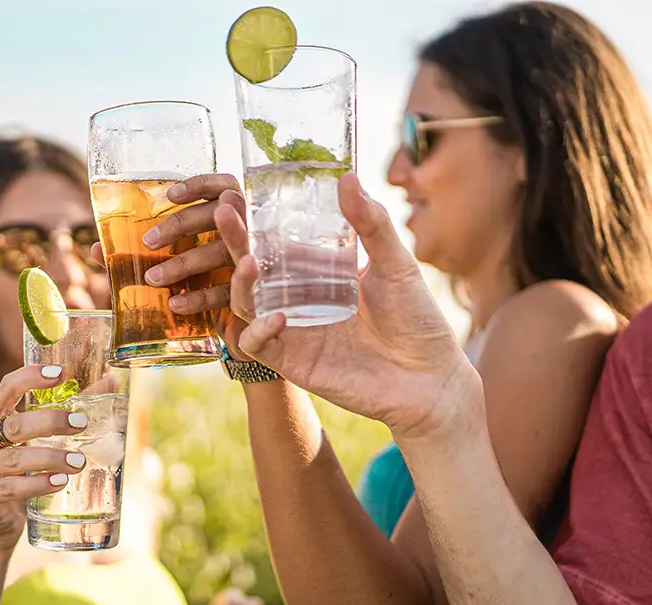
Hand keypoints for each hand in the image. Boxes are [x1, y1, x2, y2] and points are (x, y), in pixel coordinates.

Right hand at [0, 365, 88, 552]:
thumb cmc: (21, 474)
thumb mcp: (38, 443)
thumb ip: (69, 412)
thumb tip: (111, 381)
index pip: (5, 389)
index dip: (29, 378)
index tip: (59, 374)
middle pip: (12, 425)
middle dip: (49, 422)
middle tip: (81, 424)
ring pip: (13, 459)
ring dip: (49, 458)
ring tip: (79, 462)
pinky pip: (7, 488)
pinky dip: (35, 484)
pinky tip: (58, 482)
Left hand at [91, 173, 251, 357]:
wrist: (241, 314)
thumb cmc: (202, 272)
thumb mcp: (178, 255)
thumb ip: (142, 250)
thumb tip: (97, 249)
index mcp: (232, 210)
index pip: (223, 185)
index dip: (199, 185)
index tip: (169, 196)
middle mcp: (246, 229)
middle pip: (218, 214)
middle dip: (181, 224)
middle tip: (147, 241)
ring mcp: (250, 260)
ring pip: (219, 253)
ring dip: (183, 264)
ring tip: (152, 278)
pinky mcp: (250, 293)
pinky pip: (224, 293)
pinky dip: (198, 298)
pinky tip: (174, 304)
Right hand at [217, 172, 481, 444]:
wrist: (428, 380)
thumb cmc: (417, 320)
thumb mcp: (396, 263)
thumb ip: (371, 223)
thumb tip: (348, 176)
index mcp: (319, 273)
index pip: (277, 242)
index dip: (255, 220)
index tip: (238, 194)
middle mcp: (299, 299)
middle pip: (254, 268)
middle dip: (235, 242)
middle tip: (224, 213)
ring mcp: (293, 330)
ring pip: (247, 304)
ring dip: (241, 284)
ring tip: (247, 263)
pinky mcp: (292, 362)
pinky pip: (260, 344)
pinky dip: (260, 330)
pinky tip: (276, 316)